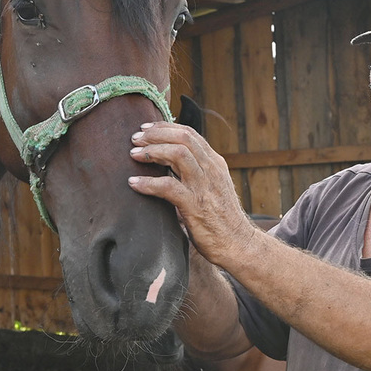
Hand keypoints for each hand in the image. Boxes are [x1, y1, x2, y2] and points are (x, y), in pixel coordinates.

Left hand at [127, 121, 257, 268]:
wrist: (237, 243)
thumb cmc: (220, 218)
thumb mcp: (211, 187)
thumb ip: (195, 173)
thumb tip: (167, 164)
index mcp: (215, 163)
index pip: (190, 133)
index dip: (165, 127)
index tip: (145, 129)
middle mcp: (211, 169)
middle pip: (183, 137)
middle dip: (156, 134)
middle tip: (135, 139)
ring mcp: (204, 186)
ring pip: (178, 154)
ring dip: (152, 151)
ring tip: (134, 155)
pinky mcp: (195, 205)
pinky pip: (168, 186)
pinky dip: (148, 182)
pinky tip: (134, 183)